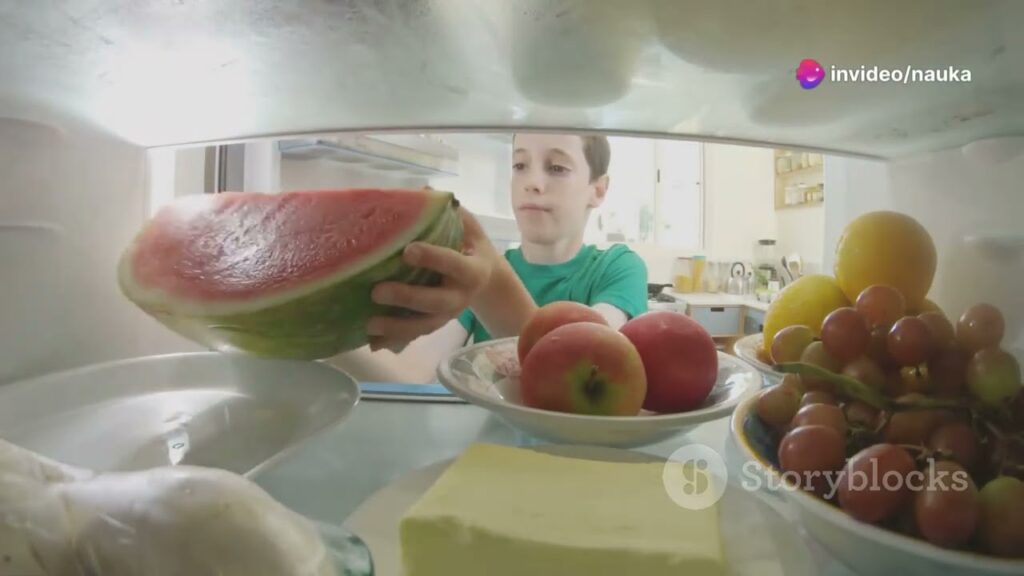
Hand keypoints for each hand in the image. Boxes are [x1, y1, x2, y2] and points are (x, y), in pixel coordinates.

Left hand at [366, 207, 496, 352]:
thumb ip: (450, 212)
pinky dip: (393, 341)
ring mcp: (447, 315)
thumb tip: (423, 190)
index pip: (453, 264)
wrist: (486, 281)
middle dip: (407, 298)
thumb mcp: (468, 227)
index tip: (408, 250)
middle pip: (435, 302)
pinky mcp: (433, 325)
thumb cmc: (470, 246)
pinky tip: (372, 343)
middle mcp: (460, 297)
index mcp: (472, 270)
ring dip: (397, 328)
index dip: (433, 258)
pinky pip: (414, 336)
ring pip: (423, 326)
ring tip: (370, 324)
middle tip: (378, 291)